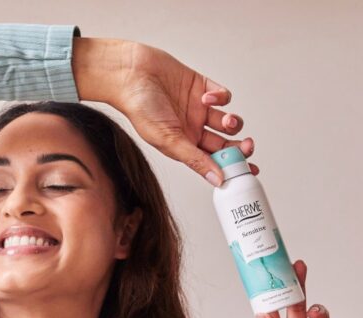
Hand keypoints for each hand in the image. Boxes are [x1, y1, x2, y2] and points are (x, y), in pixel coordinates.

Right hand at [114, 42, 257, 185]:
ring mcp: (198, 109)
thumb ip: (195, 160)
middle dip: (238, 147)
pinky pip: (223, 95)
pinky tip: (207, 97)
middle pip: (224, 144)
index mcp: (183, 147)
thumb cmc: (140, 110)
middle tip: (246, 146)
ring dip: (232, 123)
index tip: (248, 169)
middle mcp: (192, 130)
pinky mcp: (202, 87)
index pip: (212, 162)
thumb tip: (217, 180)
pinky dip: (220, 97)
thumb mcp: (168, 141)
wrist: (131, 75)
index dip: (231, 167)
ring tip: (224, 121)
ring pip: (227, 121)